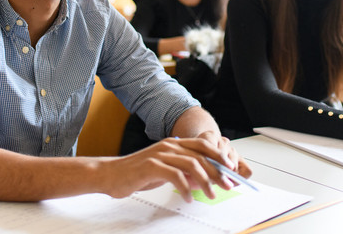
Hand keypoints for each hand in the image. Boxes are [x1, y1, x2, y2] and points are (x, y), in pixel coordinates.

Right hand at [100, 136, 249, 201]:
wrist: (111, 174)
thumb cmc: (137, 173)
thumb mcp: (164, 169)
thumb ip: (182, 170)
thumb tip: (203, 178)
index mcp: (174, 144)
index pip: (203, 145)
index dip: (219, 157)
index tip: (230, 170)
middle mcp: (169, 146)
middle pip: (201, 155)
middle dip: (218, 171)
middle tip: (227, 185)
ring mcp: (160, 154)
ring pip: (192, 164)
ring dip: (206, 181)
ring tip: (211, 194)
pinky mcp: (152, 166)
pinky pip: (176, 176)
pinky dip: (186, 188)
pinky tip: (189, 198)